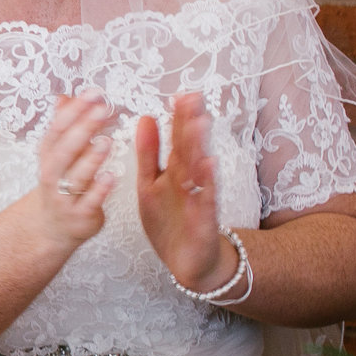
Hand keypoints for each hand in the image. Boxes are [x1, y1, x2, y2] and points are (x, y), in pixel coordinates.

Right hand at [32, 91, 116, 247]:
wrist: (51, 227)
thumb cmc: (60, 185)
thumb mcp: (56, 155)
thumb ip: (63, 127)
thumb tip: (63, 97)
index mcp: (49, 155)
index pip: (57, 128)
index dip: (73, 110)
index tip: (92, 93)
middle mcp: (53, 174)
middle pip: (64, 150)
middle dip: (82, 128)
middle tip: (101, 109)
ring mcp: (64, 196)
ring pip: (75, 176)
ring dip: (90, 159)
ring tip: (107, 141)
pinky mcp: (80, 215)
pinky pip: (89, 202)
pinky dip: (99, 190)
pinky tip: (113, 176)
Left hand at [139, 91, 230, 292]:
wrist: (189, 262)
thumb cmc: (171, 221)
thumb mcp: (151, 184)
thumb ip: (149, 153)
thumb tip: (147, 117)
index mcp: (174, 171)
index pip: (178, 139)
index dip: (178, 118)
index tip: (180, 94)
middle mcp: (189, 182)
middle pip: (190, 148)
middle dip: (191, 123)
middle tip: (193, 97)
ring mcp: (197, 199)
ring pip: (198, 169)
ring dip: (199, 146)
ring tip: (200, 122)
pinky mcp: (202, 220)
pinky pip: (204, 199)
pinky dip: (206, 182)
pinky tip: (209, 164)